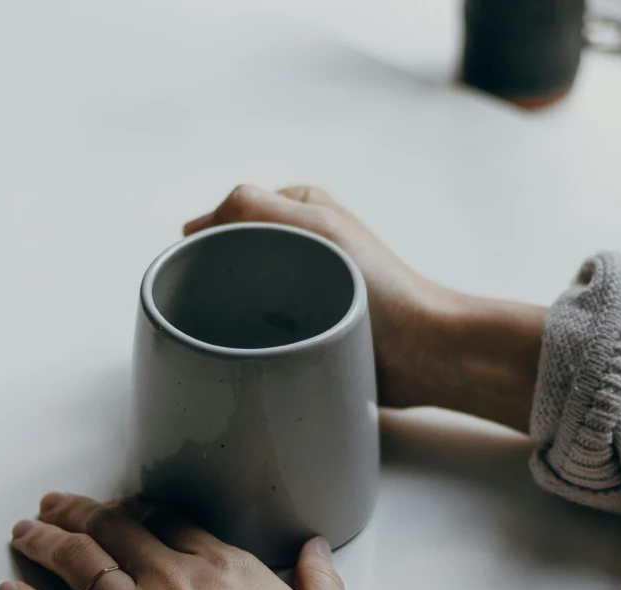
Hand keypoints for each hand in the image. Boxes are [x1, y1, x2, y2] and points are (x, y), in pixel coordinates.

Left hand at [0, 493, 356, 589]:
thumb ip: (321, 584)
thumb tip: (317, 551)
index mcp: (223, 569)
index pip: (170, 523)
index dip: (140, 510)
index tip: (126, 506)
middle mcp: (170, 581)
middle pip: (113, 530)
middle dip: (80, 511)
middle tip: (58, 502)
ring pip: (76, 564)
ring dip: (45, 542)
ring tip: (25, 530)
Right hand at [185, 185, 547, 430]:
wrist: (423, 352)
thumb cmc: (382, 288)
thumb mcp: (318, 227)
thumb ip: (255, 207)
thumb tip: (197, 225)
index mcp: (300, 210)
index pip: (228, 216)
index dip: (208, 242)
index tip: (201, 272)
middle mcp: (299, 245)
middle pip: (230, 258)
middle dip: (216, 281)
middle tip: (214, 308)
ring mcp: (301, 288)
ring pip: (240, 297)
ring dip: (231, 315)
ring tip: (234, 333)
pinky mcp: (305, 329)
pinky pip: (259, 330)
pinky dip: (248, 339)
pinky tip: (247, 352)